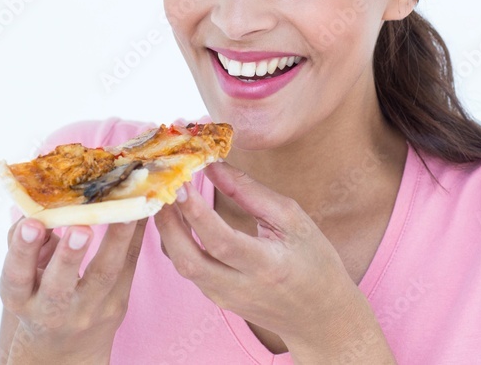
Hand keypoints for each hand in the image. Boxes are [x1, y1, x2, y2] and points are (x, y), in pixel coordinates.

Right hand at [0, 217, 146, 363]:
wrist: (66, 345)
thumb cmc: (39, 297)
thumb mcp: (23, 277)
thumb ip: (23, 244)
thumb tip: (31, 206)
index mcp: (21, 299)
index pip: (17, 277)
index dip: (23, 250)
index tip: (32, 223)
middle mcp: (53, 312)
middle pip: (60, 287)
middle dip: (69, 256)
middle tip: (80, 228)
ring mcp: (89, 310)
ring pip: (104, 275)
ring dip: (115, 241)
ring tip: (125, 213)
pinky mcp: (117, 304)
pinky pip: (129, 265)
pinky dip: (136, 236)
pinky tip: (143, 211)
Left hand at [154, 162, 386, 358]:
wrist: (319, 315)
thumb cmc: (314, 261)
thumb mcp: (293, 219)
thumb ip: (250, 193)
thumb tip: (214, 166)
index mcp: (267, 266)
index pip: (222, 241)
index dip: (197, 212)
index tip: (181, 182)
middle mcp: (241, 288)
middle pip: (189, 259)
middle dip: (168, 222)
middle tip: (162, 187)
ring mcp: (225, 298)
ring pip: (182, 266)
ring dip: (167, 231)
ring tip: (164, 196)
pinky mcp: (217, 299)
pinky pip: (188, 270)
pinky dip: (176, 242)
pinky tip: (176, 218)